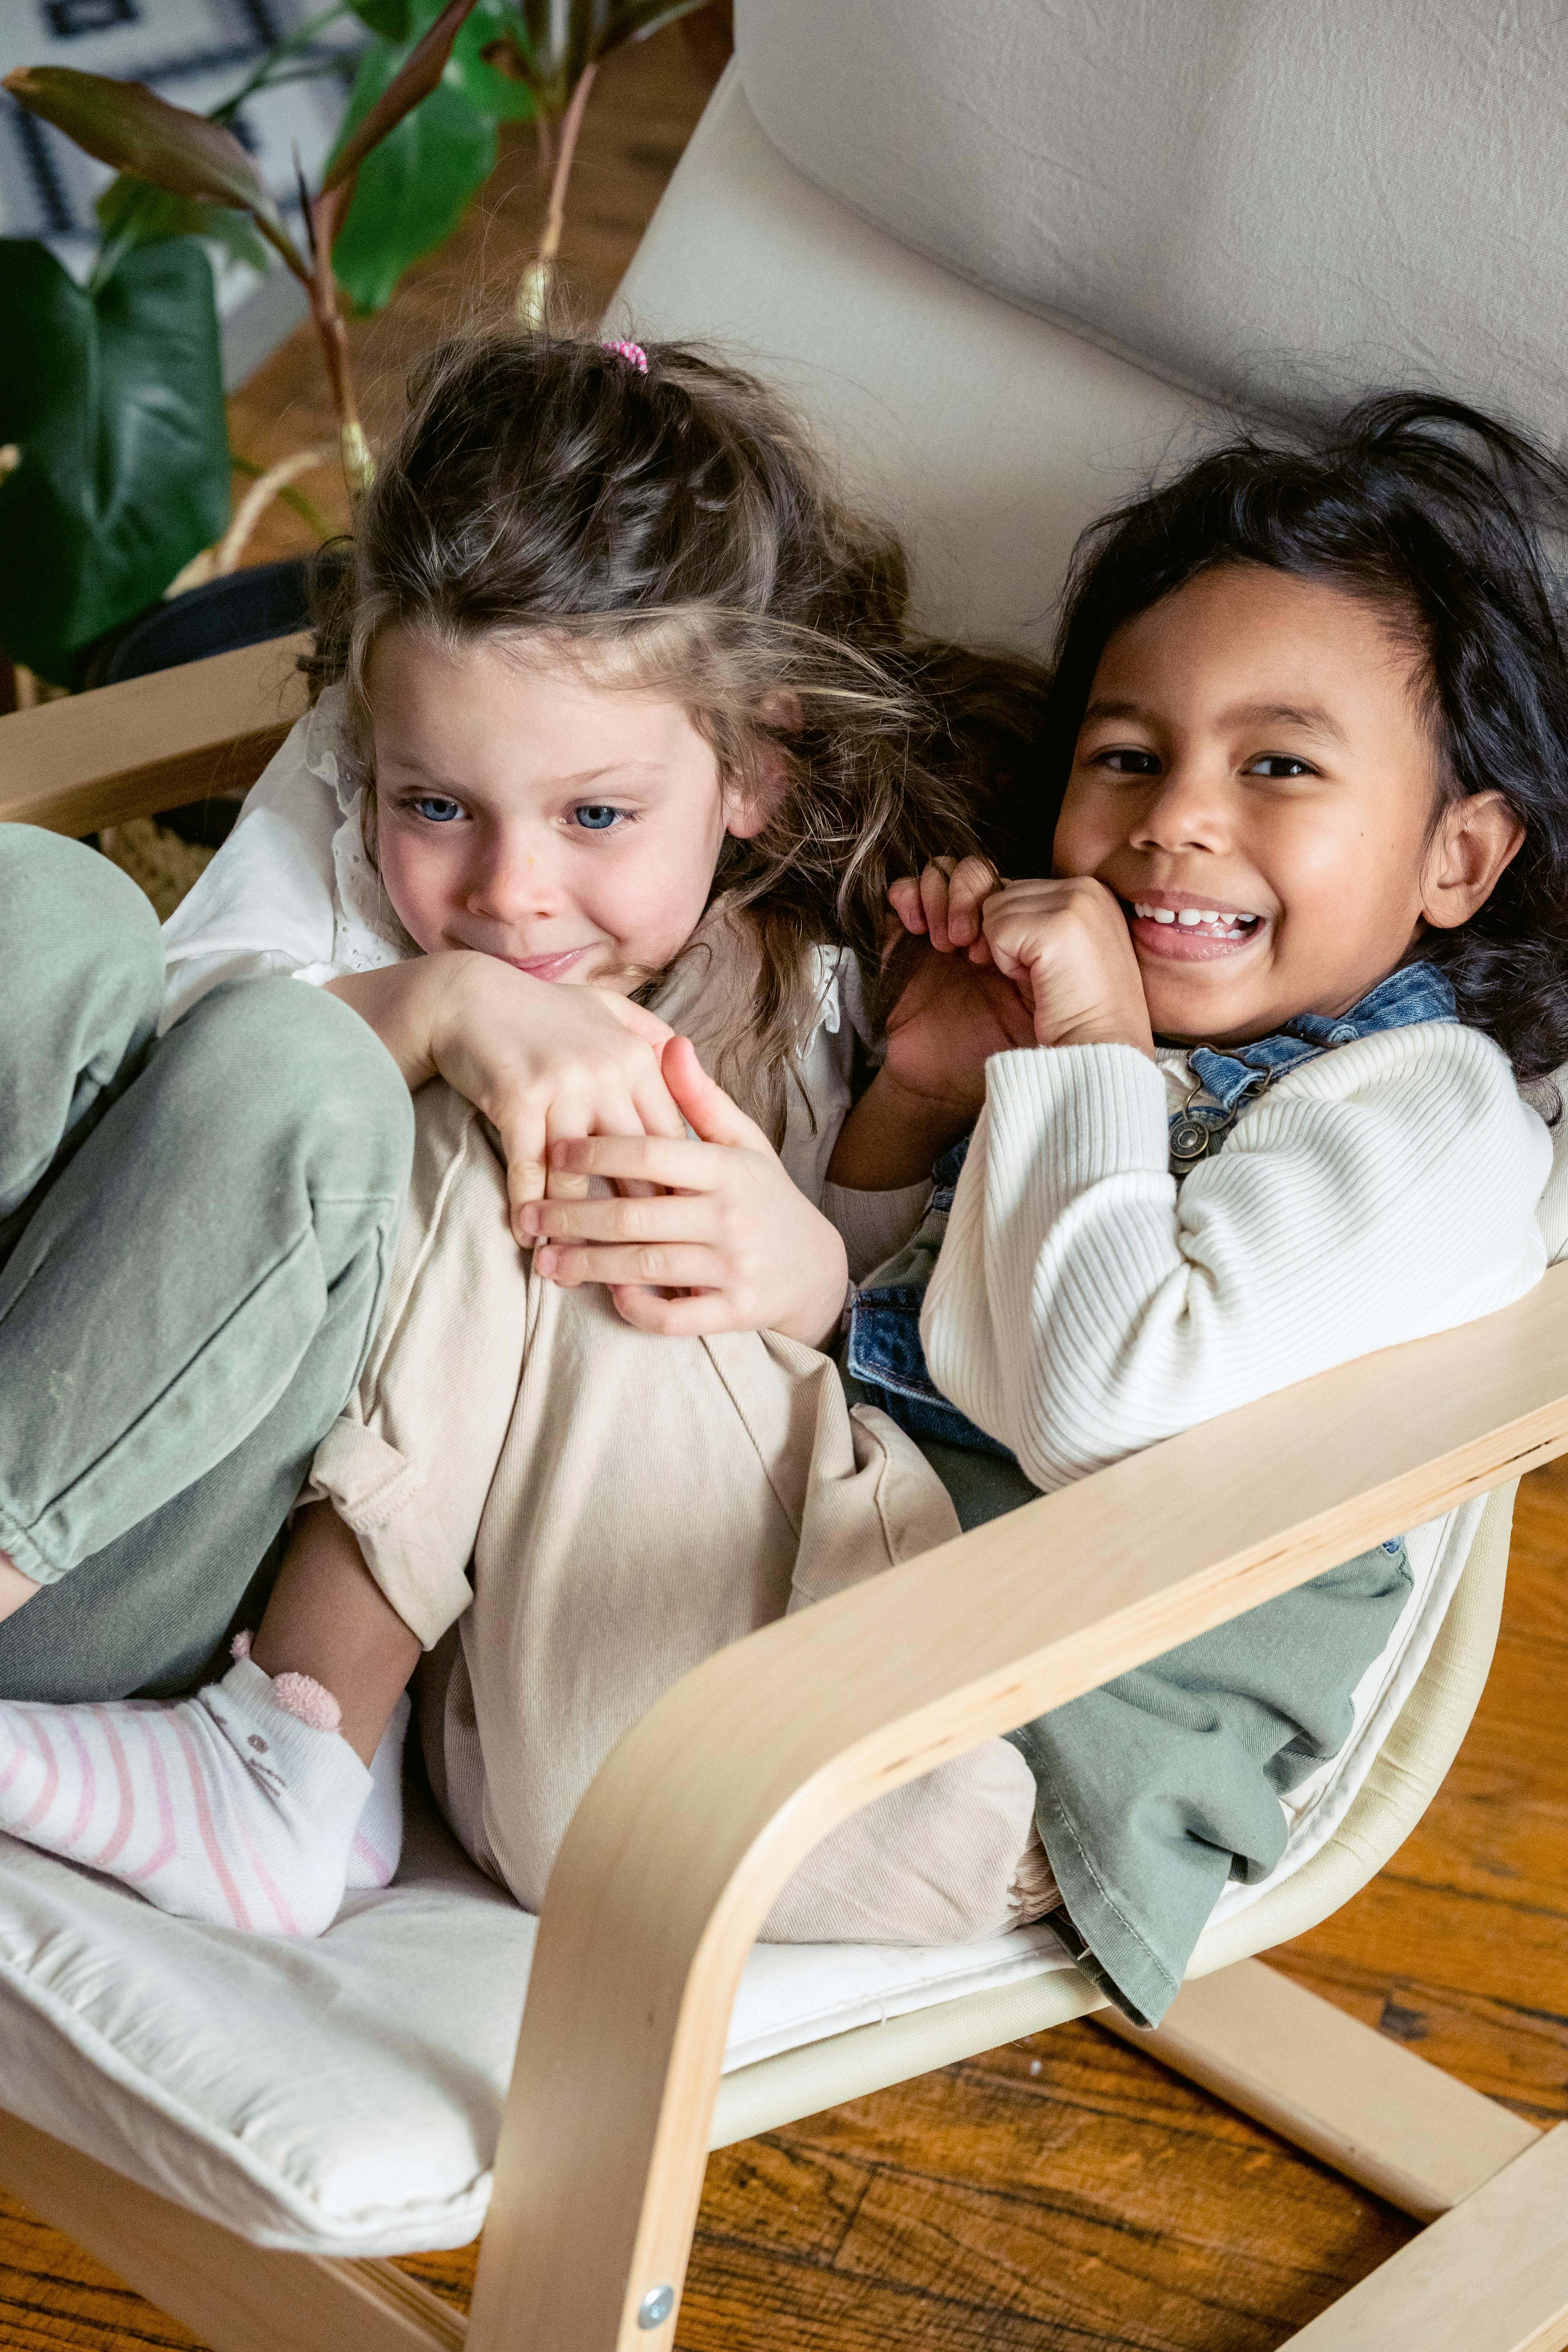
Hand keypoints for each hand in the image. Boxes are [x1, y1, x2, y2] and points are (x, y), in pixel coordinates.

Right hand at [329, 952, 685, 1236]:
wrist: (470, 996)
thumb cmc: (542, 1009)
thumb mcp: (608, 1009)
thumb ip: (651, 1037)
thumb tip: (691, 1065)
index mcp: (636, 1058)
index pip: (669, 1136)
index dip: (673, 1187)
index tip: (680, 1228)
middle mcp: (607, 1073)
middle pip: (633, 1164)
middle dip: (637, 1219)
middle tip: (644, 1267)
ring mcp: (563, 1087)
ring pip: (579, 1175)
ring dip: (576, 1226)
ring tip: (579, 1267)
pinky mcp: (518, 1100)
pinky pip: (528, 1167)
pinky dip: (527, 1207)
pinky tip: (528, 1238)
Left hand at [517, 1036, 850, 1346]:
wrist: (815, 1268)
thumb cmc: (764, 1196)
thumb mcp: (743, 1142)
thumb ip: (701, 1098)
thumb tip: (670, 1043)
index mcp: (728, 1169)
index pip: (653, 1153)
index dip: (599, 1152)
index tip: (555, 1151)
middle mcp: (731, 1217)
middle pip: (636, 1216)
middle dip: (574, 1217)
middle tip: (529, 1217)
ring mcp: (734, 1268)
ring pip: (646, 1268)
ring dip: (588, 1266)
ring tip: (544, 1262)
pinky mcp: (734, 1312)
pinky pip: (674, 1318)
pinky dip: (637, 1308)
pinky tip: (607, 1294)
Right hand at [882, 858, 1037, 1123]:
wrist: (966, 1091)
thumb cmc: (1024, 1049)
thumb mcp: (1062, 992)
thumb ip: (1057, 940)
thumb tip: (1032, 904)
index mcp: (1028, 933)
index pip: (1013, 881)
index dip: (1006, 905)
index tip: (1011, 955)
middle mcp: (986, 929)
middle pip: (974, 871)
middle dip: (971, 897)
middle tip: (972, 947)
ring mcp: (945, 933)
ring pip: (938, 874)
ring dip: (940, 895)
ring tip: (946, 942)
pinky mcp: (906, 944)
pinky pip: (900, 893)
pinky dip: (906, 894)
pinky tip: (917, 926)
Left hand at [980, 877, 1154, 1054]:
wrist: (1103, 1049)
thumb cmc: (1079, 1009)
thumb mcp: (1059, 950)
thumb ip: (1035, 919)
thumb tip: (985, 900)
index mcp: (1092, 892)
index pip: (1020, 891)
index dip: (1016, 933)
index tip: (1041, 967)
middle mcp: (1087, 889)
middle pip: (1003, 897)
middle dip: (1008, 940)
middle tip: (1043, 975)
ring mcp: (1075, 904)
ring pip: (994, 911)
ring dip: (1007, 952)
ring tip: (1044, 978)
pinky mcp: (1058, 927)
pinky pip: (996, 933)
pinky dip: (1007, 965)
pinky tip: (1039, 983)